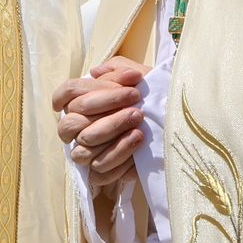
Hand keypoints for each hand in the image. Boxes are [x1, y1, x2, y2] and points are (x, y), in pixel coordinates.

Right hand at [52, 56, 149, 188]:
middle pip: (73, 120)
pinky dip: (119, 156)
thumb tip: (95, 72)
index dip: (92, 87)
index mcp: (80, 103)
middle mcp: (77, 128)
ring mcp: (86, 152)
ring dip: (112, 132)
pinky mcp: (100, 173)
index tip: (126, 82)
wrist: (174, 128)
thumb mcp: (139, 77)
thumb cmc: (151, 99)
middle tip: (136, 100)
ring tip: (139, 124)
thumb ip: (117, 70)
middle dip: (105, 106)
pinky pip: (100, 171)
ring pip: (84, 148)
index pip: (68, 92)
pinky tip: (138, 144)